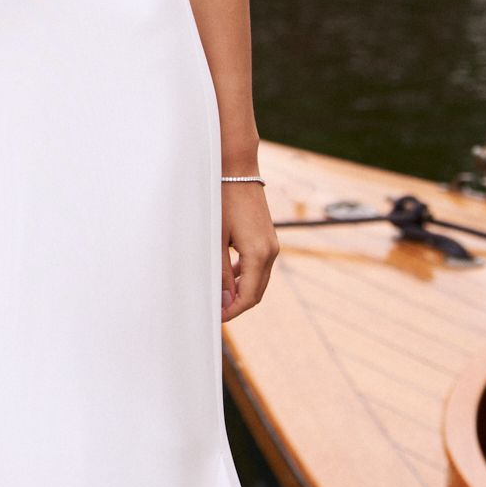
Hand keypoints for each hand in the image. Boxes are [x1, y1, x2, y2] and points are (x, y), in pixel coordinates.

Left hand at [221, 180, 279, 322]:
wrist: (237, 169)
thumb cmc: (222, 200)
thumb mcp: (217, 238)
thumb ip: (220, 271)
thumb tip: (224, 300)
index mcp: (259, 254)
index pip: (249, 296)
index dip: (233, 310)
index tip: (215, 317)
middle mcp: (271, 251)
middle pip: (256, 291)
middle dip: (237, 304)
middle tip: (214, 310)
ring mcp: (271, 244)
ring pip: (258, 279)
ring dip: (241, 290)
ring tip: (218, 295)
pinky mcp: (267, 237)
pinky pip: (258, 265)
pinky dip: (245, 275)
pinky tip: (228, 276)